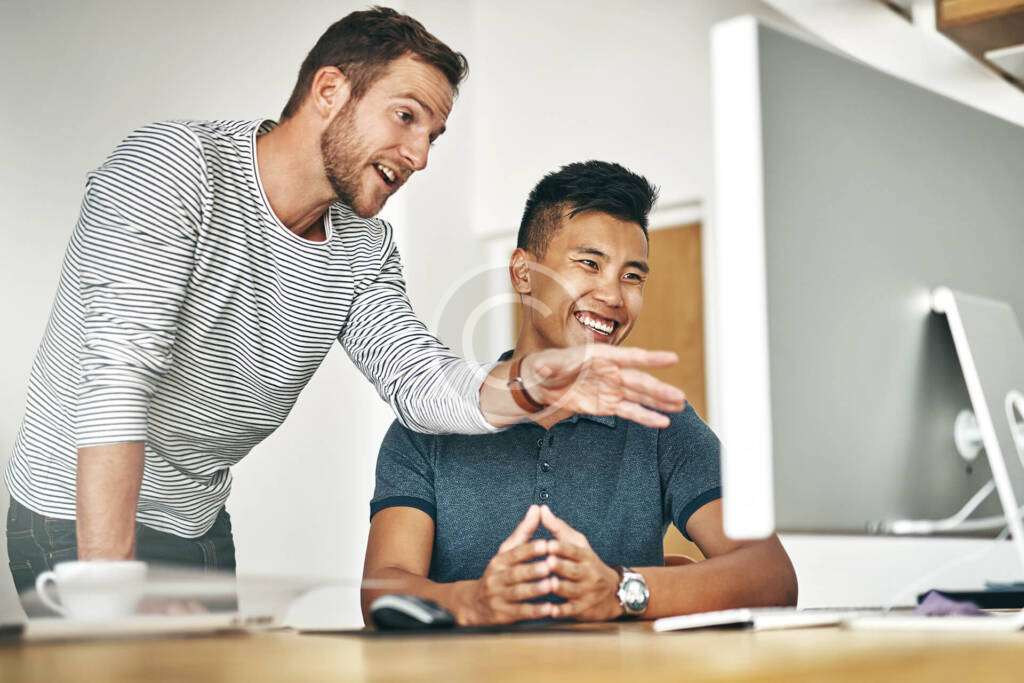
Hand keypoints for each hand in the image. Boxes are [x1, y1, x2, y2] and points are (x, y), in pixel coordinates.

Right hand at [452, 505, 554, 625]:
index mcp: (499, 561)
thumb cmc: (499, 574)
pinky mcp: (502, 615)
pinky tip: (549, 609)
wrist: (475, 604)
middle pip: (515, 573)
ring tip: (552, 585)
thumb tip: (536, 508)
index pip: (514, 553)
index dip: (530, 548)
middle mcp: (496, 578)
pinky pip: (520, 613)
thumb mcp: (507, 552)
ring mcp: (498, 598)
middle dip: (533, 569)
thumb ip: (524, 532)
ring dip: (535, 590)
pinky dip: (535, 611)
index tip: (546, 543)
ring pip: (517, 593)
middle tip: (550, 565)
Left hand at [522, 345, 684, 428]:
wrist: (541, 383)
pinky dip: (646, 417)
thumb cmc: (546, 366)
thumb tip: (541, 368)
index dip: (651, 358)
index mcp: (600, 357)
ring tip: (680, 405)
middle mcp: (611, 371)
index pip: (629, 357)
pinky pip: (630, 411)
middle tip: (679, 396)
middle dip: (659, 389)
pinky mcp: (608, 405)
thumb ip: (548, 367)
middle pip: (639, 381)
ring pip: (640, 396)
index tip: (672, 358)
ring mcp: (611, 389)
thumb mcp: (545, 365)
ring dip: (659, 401)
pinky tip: (662, 421)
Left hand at [539, 506, 622, 621]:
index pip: (574, 550)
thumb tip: (541, 509)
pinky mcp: (583, 609)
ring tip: (547, 585)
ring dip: (560, 588)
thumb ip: (558, 528)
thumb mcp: (578, 544)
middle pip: (573, 570)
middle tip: (547, 563)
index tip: (549, 544)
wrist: (612, 593)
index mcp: (585, 556)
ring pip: (572, 590)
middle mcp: (588, 573)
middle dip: (560, 567)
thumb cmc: (587, 563)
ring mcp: (586, 592)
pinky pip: (572, 610)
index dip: (562, 548)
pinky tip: (550, 611)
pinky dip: (561, 611)